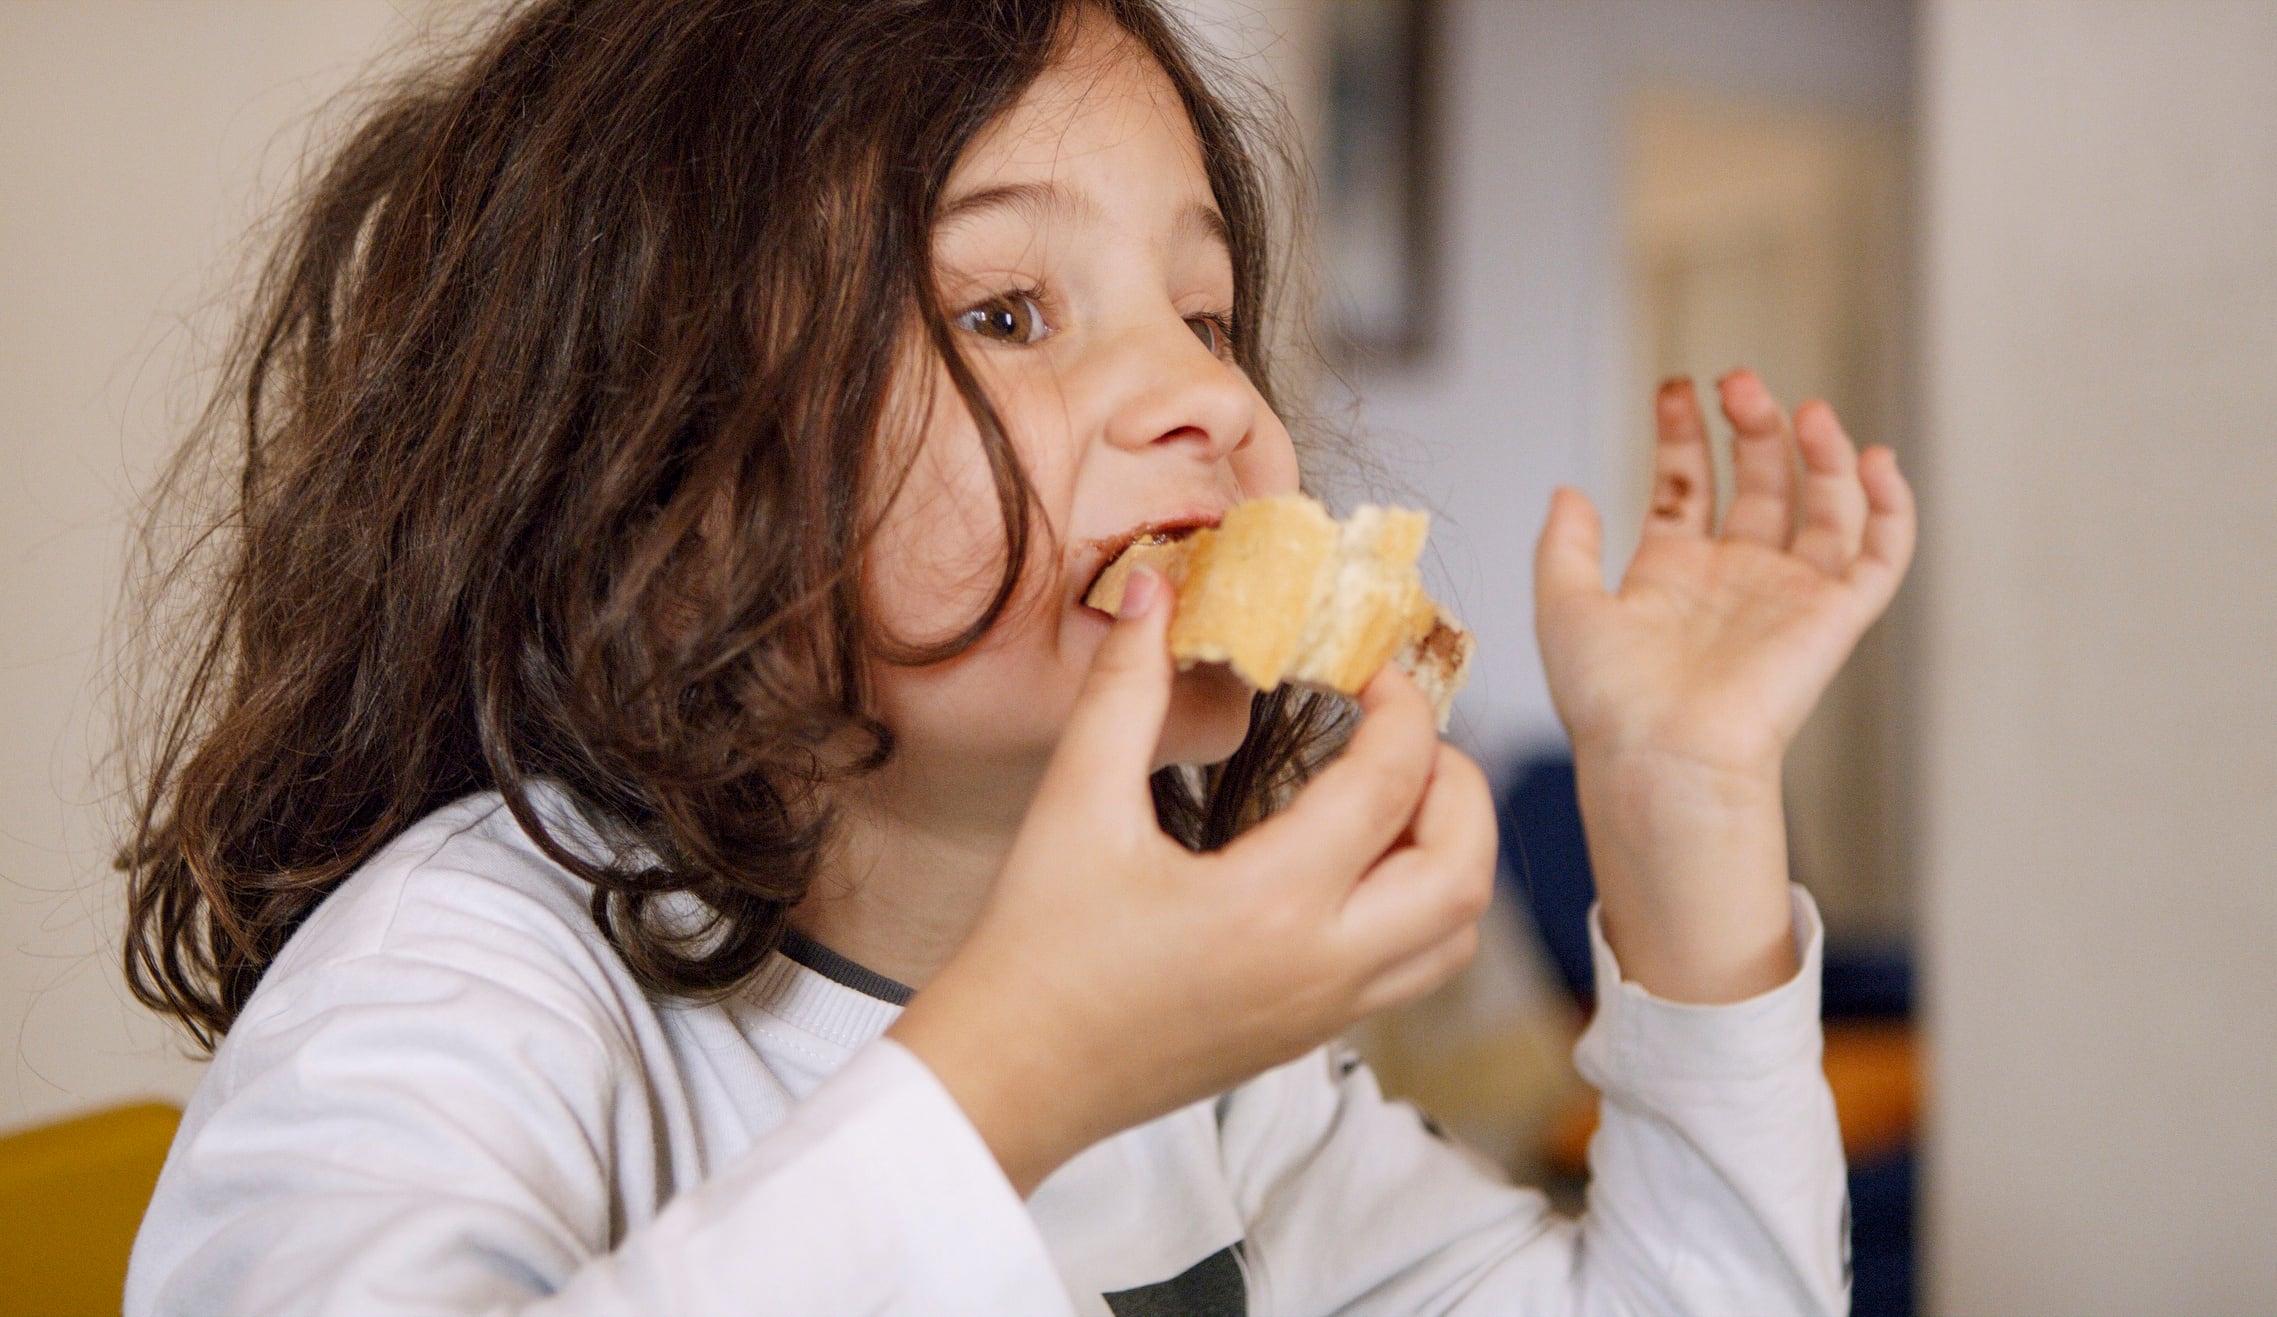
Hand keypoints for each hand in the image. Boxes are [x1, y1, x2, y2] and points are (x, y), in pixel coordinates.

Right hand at [889, 568, 1496, 1193]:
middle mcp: (1321, 965)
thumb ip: (1124, 689)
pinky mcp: (1311, 1035)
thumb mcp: (1074, 803)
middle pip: (1463, 869)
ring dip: (1451, 852)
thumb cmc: (1035, 949)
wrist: (1011, 1076)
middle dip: (1457, 782)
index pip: (1390, 783)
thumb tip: (1152, 592)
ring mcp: (1325, 1011)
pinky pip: (1415, 970)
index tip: (1371, 666)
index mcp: (1271, 903)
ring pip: (1456, 934)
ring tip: (1390, 795)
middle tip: (1402, 732)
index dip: (1400, 706)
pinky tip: (1353, 861)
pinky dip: (1421, 906)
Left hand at [1532, 372, 1915, 1000]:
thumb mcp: (1564, 605)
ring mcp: (1787, 596)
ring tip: (1803, 409)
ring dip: (1821, 452)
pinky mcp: (1835, 619)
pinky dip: (1890, 507)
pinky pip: (1879, 555)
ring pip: (1825, 507)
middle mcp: (1733, 580)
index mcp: (1671, 576)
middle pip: (1759, 484)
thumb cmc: (1609, 699)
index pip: (1686, 485)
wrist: (1660, 753)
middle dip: (1752, 427)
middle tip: (1737, 381)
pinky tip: (1876, 458)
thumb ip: (1565, 545)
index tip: (1675, 387)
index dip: (1682, 435)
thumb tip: (1568, 490)